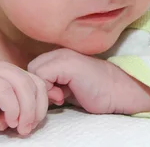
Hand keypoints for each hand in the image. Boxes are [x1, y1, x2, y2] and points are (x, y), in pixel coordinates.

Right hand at [0, 61, 48, 140]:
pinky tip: (6, 122)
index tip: (38, 122)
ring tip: (19, 128)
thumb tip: (57, 97)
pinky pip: (4, 91)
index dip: (43, 102)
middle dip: (36, 109)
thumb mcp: (13, 110)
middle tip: (28, 128)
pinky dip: (11, 109)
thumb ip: (30, 102)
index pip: (38, 82)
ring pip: (21, 85)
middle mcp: (3, 68)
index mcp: (12, 72)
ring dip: (25, 111)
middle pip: (33, 83)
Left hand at [28, 48, 149, 114]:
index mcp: (60, 55)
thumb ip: (51, 84)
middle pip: (31, 69)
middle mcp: (60, 51)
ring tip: (61, 97)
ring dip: (44, 88)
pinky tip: (63, 96)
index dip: (39, 85)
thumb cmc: (95, 92)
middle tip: (56, 97)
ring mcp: (64, 55)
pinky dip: (48, 89)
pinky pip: (42, 75)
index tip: (53, 97)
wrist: (118, 92)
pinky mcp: (67, 63)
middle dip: (39, 86)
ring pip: (34, 71)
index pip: (33, 68)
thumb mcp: (68, 87)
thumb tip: (34, 92)